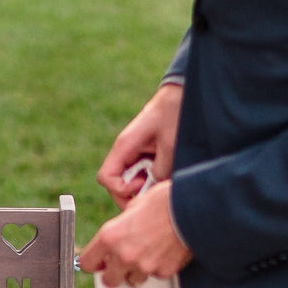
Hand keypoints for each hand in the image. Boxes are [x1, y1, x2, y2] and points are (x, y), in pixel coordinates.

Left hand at [79, 180, 191, 285]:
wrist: (194, 208)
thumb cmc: (163, 201)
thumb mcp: (133, 206)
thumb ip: (120, 226)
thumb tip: (117, 235)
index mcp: (110, 236)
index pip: (87, 263)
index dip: (93, 263)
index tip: (99, 262)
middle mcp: (124, 255)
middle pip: (109, 281)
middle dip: (114, 274)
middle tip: (121, 264)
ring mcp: (144, 266)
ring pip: (133, 280)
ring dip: (137, 271)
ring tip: (149, 253)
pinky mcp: (163, 272)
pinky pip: (156, 275)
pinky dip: (158, 267)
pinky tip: (165, 251)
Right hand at [98, 83, 182, 210]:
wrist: (181, 94)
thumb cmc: (173, 113)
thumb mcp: (170, 144)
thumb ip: (160, 169)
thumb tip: (153, 189)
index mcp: (124, 145)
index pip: (106, 177)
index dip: (120, 190)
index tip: (141, 186)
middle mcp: (124, 151)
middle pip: (115, 183)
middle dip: (131, 194)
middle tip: (151, 192)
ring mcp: (133, 153)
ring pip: (128, 180)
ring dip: (143, 186)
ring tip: (161, 180)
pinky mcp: (143, 154)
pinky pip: (140, 173)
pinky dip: (150, 179)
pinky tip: (165, 174)